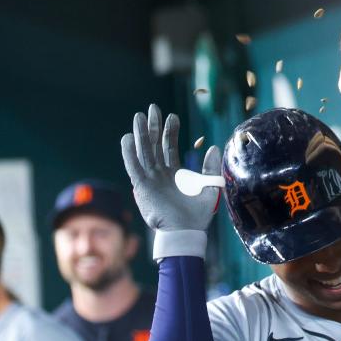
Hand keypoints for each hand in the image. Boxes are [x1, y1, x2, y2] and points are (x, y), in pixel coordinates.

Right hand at [120, 103, 221, 232]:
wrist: (186, 233)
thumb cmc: (198, 216)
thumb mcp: (210, 188)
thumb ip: (211, 168)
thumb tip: (212, 147)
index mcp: (174, 175)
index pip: (169, 147)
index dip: (170, 131)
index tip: (172, 116)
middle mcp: (160, 175)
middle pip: (154, 145)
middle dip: (152, 127)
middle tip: (152, 108)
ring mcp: (150, 180)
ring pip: (143, 152)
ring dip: (140, 134)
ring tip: (139, 116)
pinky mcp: (142, 188)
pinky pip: (133, 167)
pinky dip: (129, 153)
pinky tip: (127, 138)